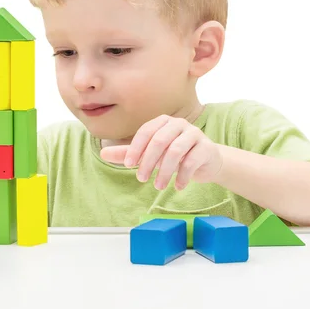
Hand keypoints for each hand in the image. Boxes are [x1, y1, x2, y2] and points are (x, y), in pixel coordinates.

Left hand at [99, 114, 223, 190]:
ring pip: (176, 151)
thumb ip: (129, 154)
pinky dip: (182, 176)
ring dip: (164, 171)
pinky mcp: (206, 147)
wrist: (206, 161)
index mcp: (163, 121)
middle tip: (141, 178)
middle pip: (160, 140)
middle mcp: (179, 124)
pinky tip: (177, 187)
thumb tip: (102, 153)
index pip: (146, 131)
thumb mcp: (151, 154)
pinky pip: (192, 161)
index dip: (136, 147)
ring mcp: (194, 134)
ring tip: (158, 186)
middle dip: (148, 161)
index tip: (129, 165)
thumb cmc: (174, 155)